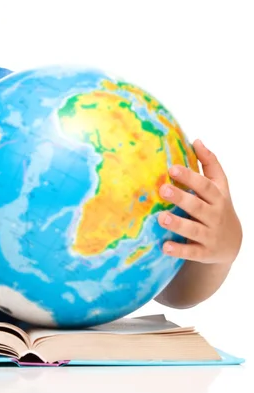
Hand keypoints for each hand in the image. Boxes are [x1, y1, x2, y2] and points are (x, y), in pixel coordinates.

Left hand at [158, 139, 241, 264]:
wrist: (231, 244)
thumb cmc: (217, 206)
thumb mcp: (218, 185)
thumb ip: (209, 163)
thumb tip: (196, 139)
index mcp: (218, 198)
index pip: (205, 186)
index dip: (190, 176)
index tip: (172, 167)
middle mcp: (215, 216)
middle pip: (198, 207)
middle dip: (181, 198)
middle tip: (163, 189)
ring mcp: (211, 236)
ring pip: (194, 230)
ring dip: (178, 224)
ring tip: (161, 218)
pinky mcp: (205, 253)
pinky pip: (192, 252)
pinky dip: (179, 250)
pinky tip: (164, 246)